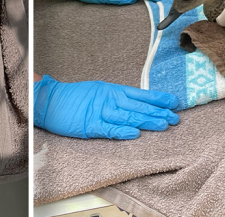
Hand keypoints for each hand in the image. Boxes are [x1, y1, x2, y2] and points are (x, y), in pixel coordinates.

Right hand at [33, 75, 179, 138]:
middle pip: (138, 106)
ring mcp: (100, 112)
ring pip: (127, 117)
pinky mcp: (90, 125)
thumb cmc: (74, 97)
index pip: (140, 94)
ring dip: (146, 121)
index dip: (157, 98)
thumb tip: (138, 103)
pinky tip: (135, 133)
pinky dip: (122, 131)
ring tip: (163, 124)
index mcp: (112, 90)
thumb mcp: (98, 91)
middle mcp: (109, 99)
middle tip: (175, 117)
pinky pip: (108, 129)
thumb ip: (116, 97)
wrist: (49, 100)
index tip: (174, 102)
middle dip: (158, 112)